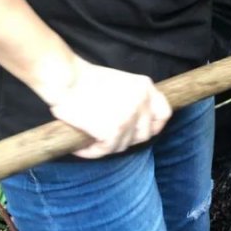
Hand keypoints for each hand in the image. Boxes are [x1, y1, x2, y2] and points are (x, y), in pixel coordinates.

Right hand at [42, 58, 171, 158]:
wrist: (66, 78)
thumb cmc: (85, 80)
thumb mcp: (121, 83)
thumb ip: (133, 99)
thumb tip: (135, 124)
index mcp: (145, 87)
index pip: (164, 113)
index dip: (155, 126)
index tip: (142, 132)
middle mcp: (142, 102)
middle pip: (144, 134)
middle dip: (127, 139)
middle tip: (107, 138)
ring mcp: (129, 118)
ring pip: (123, 145)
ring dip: (107, 147)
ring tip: (90, 142)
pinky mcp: (112, 131)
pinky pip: (105, 150)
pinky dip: (92, 152)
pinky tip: (82, 148)